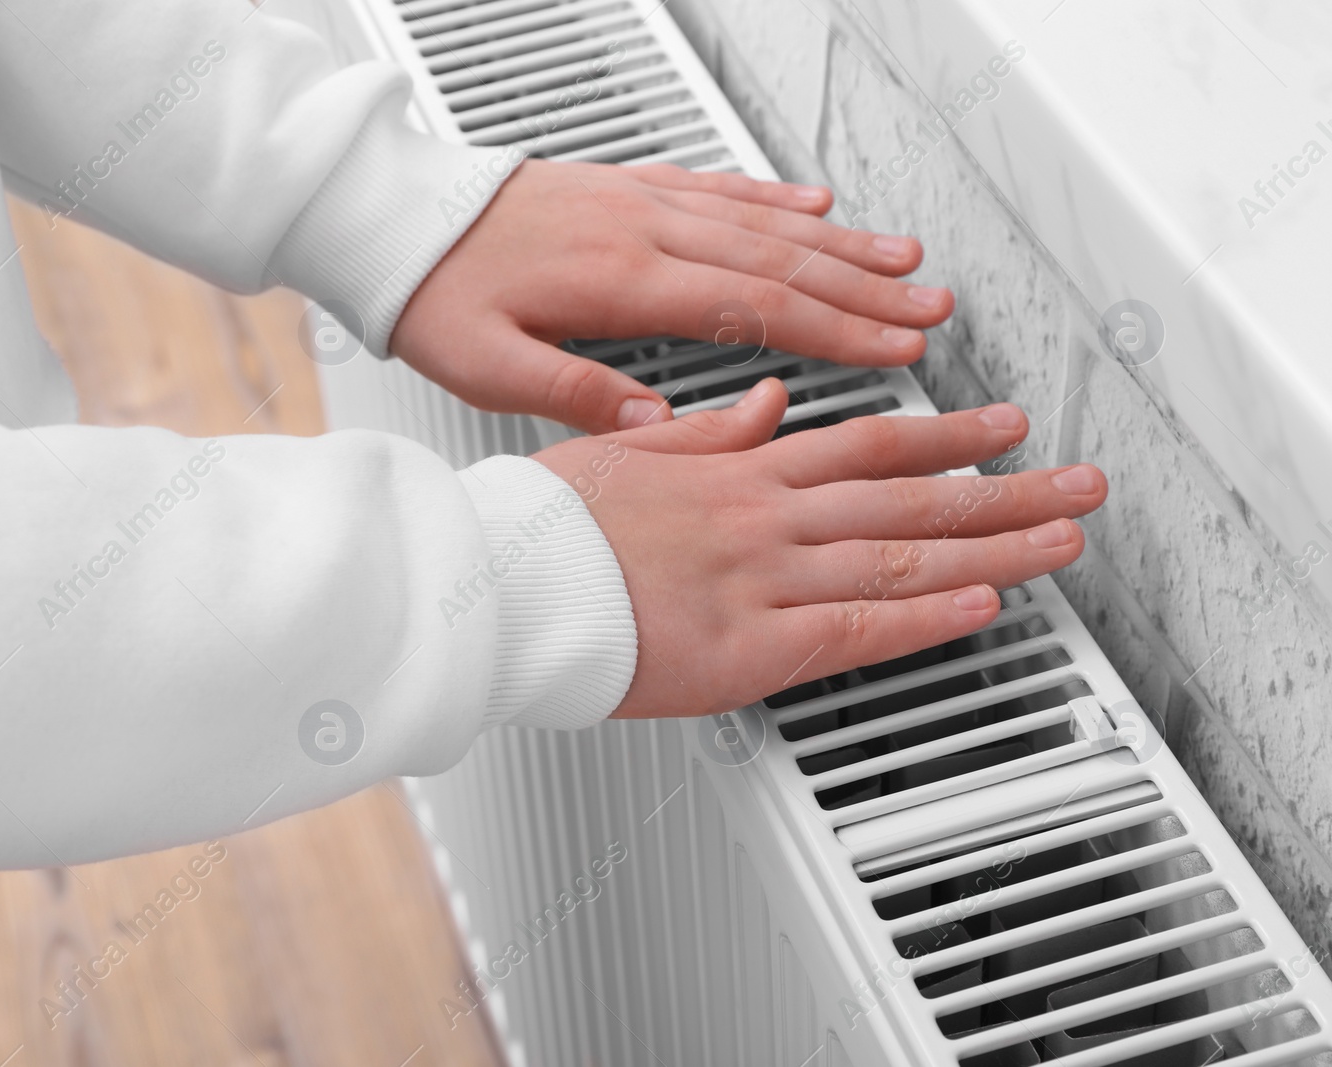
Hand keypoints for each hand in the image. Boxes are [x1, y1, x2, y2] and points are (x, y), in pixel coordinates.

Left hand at [391, 160, 954, 434]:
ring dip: (839, 240)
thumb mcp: (487, 367)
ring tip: (903, 257)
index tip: (892, 349)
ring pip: (761, 219)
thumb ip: (577, 394)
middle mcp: (642, 230)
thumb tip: (657, 427)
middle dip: (864, 288)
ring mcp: (639, 201)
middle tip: (930, 308)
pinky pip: (718, 186)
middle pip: (778, 260)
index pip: (753, 310)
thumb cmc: (434, 294)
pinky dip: (775, 196)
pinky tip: (814, 201)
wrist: (391, 218)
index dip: (833, 332)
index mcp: (618, 281)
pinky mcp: (626, 186)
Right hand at [533, 383, 1106, 717]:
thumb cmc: (546, 525)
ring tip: (1061, 539)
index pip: (865, 441)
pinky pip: (853, 627)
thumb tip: (767, 401)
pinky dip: (924, 616)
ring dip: (993, 547)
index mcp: (736, 469)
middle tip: (1074, 481)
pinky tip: (982, 605)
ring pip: (900, 555)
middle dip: (1003, 488)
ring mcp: (762, 578)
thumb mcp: (627, 451)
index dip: (945, 436)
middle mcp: (764, 515)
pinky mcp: (749, 646)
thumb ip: (710, 432)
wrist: (498, 582)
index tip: (1001, 429)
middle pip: (907, 495)